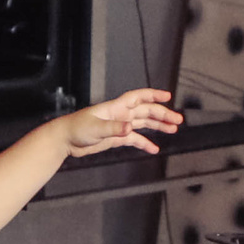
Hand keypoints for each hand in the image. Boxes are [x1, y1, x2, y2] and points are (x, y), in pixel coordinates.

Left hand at [61, 89, 182, 156]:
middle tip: (177, 120)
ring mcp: (119, 126)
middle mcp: (120, 115)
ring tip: (172, 130)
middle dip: (162, 114)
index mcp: (116, 108)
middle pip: (146, 112)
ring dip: (158, 126)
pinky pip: (135, 139)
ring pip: (143, 124)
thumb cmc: (77, 128)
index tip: (167, 96)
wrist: (65, 139)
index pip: (138, 97)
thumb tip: (129, 128)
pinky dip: (145, 143)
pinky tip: (154, 148)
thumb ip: (114, 128)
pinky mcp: (116, 137)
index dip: (153, 95)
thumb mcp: (96, 128)